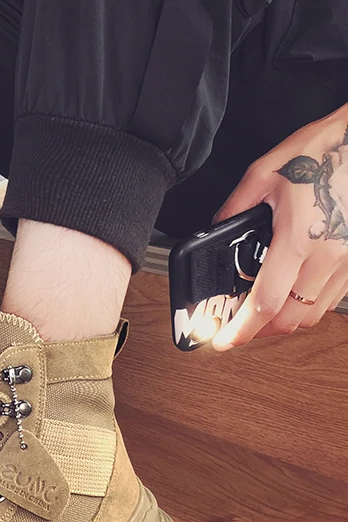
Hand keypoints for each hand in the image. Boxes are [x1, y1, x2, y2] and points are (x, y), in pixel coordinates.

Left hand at [210, 107, 347, 350]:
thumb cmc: (325, 150)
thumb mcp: (264, 172)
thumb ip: (234, 207)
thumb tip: (216, 229)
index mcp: (298, 238)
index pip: (265, 303)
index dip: (241, 330)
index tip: (223, 341)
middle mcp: (327, 256)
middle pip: (290, 319)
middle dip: (259, 330)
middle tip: (237, 326)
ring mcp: (347, 260)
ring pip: (313, 313)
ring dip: (284, 321)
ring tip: (260, 313)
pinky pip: (331, 298)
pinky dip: (307, 305)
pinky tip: (291, 293)